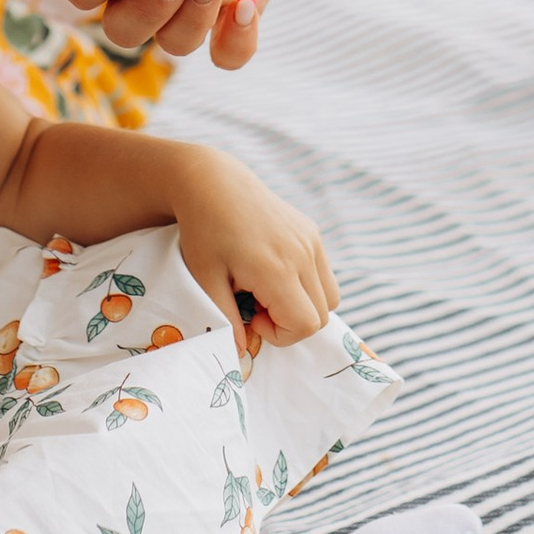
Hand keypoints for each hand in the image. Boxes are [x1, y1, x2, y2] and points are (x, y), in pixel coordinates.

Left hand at [163, 147, 336, 350]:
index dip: (280, 334)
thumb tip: (240, 351)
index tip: (249, 316)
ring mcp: (312, 241)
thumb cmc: (203, 231)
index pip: (306, 324)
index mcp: (277, 269)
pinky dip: (307, 286)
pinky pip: (324, 275)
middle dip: (290, 323)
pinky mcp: (313, 232)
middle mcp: (303, 255)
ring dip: (303, 305)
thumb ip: (226, 318)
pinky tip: (274, 271)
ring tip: (266, 290)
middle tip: (254, 305)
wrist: (214, 183)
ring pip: (330, 298)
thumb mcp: (205, 278)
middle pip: (321, 316)